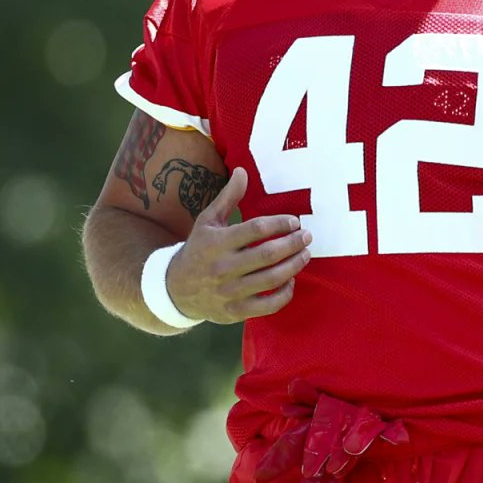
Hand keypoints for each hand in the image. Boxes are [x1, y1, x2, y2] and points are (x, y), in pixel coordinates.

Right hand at [165, 167, 311, 323]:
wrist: (176, 290)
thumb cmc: (199, 250)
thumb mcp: (208, 221)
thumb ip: (228, 197)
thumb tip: (243, 171)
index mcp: (217, 242)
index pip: (256, 230)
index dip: (279, 224)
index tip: (294, 221)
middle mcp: (223, 267)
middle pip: (268, 255)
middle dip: (293, 244)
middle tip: (307, 236)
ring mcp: (230, 292)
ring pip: (271, 279)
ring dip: (294, 266)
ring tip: (305, 254)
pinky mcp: (236, 311)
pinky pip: (269, 305)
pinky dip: (285, 293)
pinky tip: (290, 280)